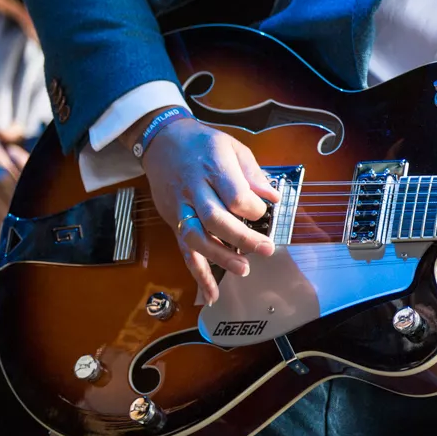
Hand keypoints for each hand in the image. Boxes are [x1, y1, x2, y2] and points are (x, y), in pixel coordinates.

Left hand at [0, 125, 30, 238]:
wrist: (18, 241)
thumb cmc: (29, 204)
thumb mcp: (35, 183)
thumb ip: (22, 159)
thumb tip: (3, 134)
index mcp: (37, 205)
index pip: (24, 178)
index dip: (17, 160)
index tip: (11, 149)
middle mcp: (18, 215)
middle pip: (1, 181)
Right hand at [138, 112, 280, 304]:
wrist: (162, 141)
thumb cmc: (203, 144)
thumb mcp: (233, 147)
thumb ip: (253, 174)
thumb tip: (274, 198)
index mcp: (213, 167)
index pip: (234, 195)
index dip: (253, 209)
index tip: (265, 211)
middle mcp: (193, 188)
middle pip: (215, 219)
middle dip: (242, 238)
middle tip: (265, 250)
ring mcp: (180, 207)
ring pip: (196, 238)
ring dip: (219, 258)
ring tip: (243, 270)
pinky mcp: (173, 222)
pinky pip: (184, 251)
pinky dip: (197, 274)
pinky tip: (211, 294)